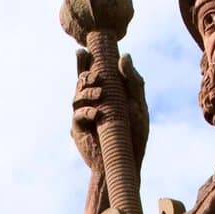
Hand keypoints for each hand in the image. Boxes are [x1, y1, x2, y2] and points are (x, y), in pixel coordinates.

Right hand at [71, 49, 148, 171]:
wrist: (127, 162)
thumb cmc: (134, 135)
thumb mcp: (138, 106)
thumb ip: (133, 82)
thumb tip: (124, 56)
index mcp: (104, 94)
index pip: (91, 73)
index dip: (84, 61)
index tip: (84, 50)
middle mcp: (90, 102)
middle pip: (80, 82)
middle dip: (85, 74)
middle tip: (96, 75)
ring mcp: (83, 116)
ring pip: (77, 97)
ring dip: (87, 92)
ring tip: (100, 94)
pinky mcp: (79, 130)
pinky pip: (78, 116)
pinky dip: (87, 112)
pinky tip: (97, 113)